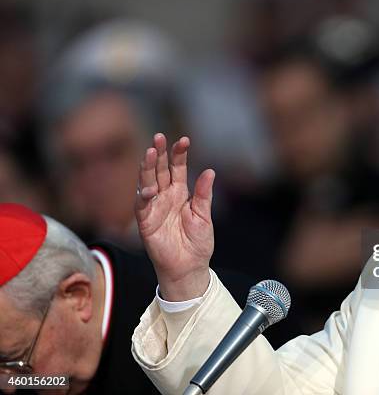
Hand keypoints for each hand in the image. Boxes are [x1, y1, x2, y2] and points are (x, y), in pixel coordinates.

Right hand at [135, 133, 214, 300]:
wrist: (189, 267)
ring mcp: (154, 208)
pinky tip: (149, 188)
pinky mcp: (146, 222)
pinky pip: (142, 206)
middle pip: (159, 170)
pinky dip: (144, 196)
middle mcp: (165, 197)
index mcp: (180, 194)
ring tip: (150, 152)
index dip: (179, 154)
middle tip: (159, 137)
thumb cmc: (198, 243)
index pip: (177, 169)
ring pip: (147, 183)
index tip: (184, 140)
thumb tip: (210, 171)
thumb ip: (204, 195)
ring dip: (147, 168)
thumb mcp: (204, 216)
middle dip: (159, 154)